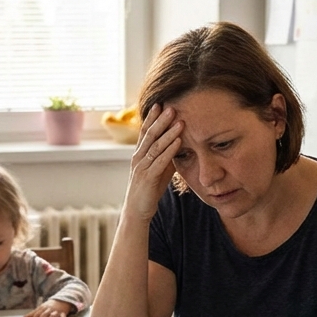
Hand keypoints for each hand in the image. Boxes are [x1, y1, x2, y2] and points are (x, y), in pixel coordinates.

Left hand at [23, 300, 73, 316]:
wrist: (62, 300)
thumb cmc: (50, 306)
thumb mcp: (41, 308)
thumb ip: (33, 314)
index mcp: (43, 308)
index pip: (37, 314)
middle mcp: (50, 310)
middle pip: (44, 314)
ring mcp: (57, 312)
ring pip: (53, 316)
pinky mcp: (63, 314)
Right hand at [122, 105, 183, 221]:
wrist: (137, 212)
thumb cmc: (149, 191)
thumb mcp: (159, 171)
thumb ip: (166, 158)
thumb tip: (179, 145)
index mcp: (139, 155)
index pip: (145, 132)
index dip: (152, 118)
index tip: (160, 104)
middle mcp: (138, 158)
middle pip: (150, 135)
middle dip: (161, 120)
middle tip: (171, 106)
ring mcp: (142, 168)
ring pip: (155, 146)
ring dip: (168, 133)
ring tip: (180, 121)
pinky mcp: (148, 178)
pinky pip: (160, 161)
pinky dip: (170, 150)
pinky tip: (179, 141)